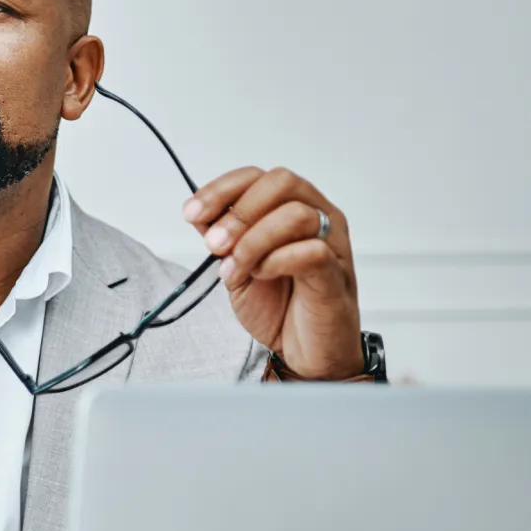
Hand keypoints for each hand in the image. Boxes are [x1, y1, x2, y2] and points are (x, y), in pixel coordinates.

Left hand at [181, 166, 363, 378]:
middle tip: (215, 245)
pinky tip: (262, 276)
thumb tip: (199, 213)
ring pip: (295, 214)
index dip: (221, 189)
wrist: (307, 354)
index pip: (259, 176)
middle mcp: (319, 218)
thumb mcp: (238, 268)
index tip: (192, 213)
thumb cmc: (282, 308)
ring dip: (253, 241)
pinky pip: (311, 251)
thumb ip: (224, 239)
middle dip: (238, 212)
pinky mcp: (337, 275)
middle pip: (281, 182)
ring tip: (237, 270)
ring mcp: (333, 244)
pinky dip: (275, 261)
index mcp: (294, 208)